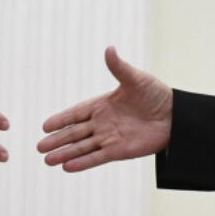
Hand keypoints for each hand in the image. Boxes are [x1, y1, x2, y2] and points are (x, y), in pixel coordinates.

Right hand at [37, 47, 172, 171]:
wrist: (175, 116)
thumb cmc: (156, 94)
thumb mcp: (136, 79)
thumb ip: (119, 67)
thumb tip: (109, 48)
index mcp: (103, 104)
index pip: (76, 113)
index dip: (61, 119)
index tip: (44, 126)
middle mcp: (103, 123)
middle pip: (75, 133)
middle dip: (57, 140)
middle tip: (38, 147)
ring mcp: (110, 138)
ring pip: (82, 147)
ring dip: (65, 153)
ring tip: (46, 160)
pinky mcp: (119, 151)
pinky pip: (97, 158)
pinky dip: (83, 163)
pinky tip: (67, 167)